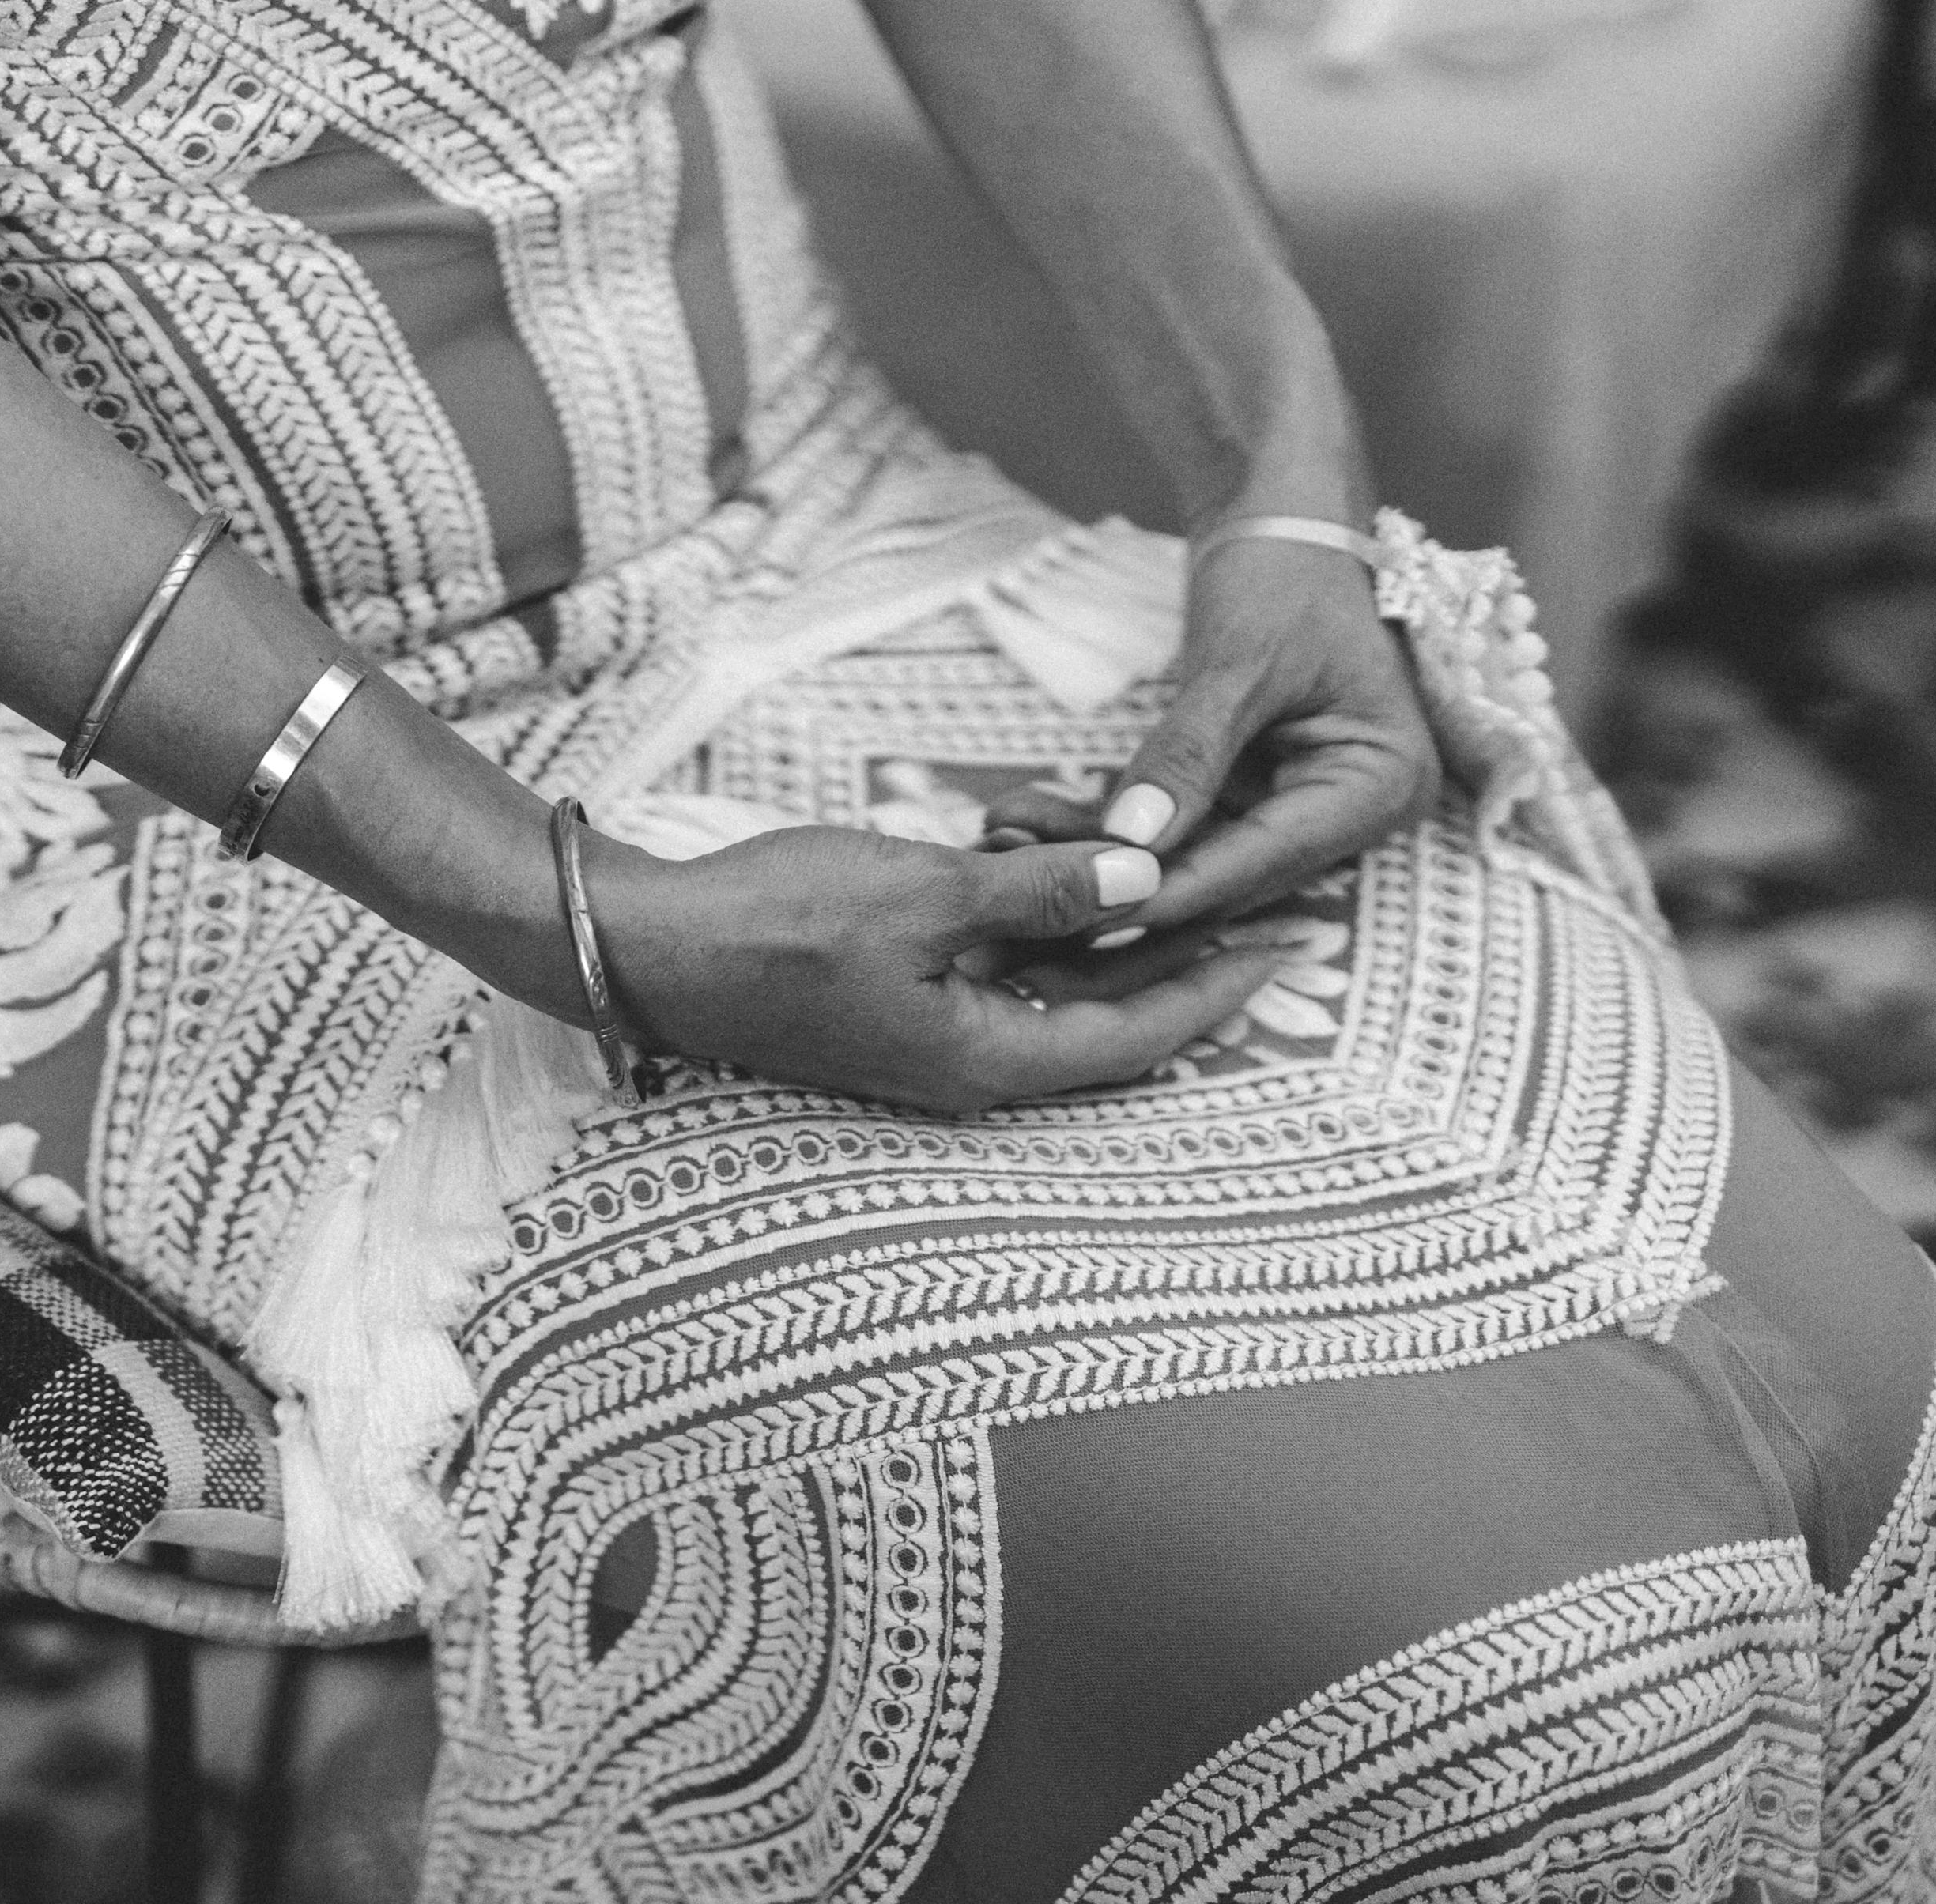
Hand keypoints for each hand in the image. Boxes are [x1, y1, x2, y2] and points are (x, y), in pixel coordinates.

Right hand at [585, 824, 1292, 1114]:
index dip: (1216, 991)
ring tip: (1176, 877)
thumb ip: (1039, 893)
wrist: (651, 944)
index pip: (1136, 1038)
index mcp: (984, 1059)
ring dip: (1109, 940)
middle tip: (1260, 905)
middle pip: (1107, 1022)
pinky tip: (1060, 869)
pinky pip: (1000, 974)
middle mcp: (967, 1065)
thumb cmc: (775, 923)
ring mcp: (929, 1038)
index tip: (1284, 944)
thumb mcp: (923, 892)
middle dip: (1180, 962)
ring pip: (1055, 993)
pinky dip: (1042, 929)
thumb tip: (1144, 881)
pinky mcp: (898, 1003)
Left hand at [983, 535, 1438, 935]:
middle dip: (1119, 886)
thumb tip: (1132, 843)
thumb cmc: (1286, 570)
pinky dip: (1104, 825)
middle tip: (1024, 904)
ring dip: (1096, 858)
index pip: (1261, 861)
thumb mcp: (1241, 661)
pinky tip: (1027, 823)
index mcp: (1380, 789)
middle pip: (1223, 880)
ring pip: (1185, 863)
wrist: (1284, 515)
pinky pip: (1170, 828)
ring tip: (1004, 851)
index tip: (1083, 912)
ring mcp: (1296, 810)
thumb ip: (1187, 756)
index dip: (1169, 890)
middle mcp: (1347, 816)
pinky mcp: (1245, 797)